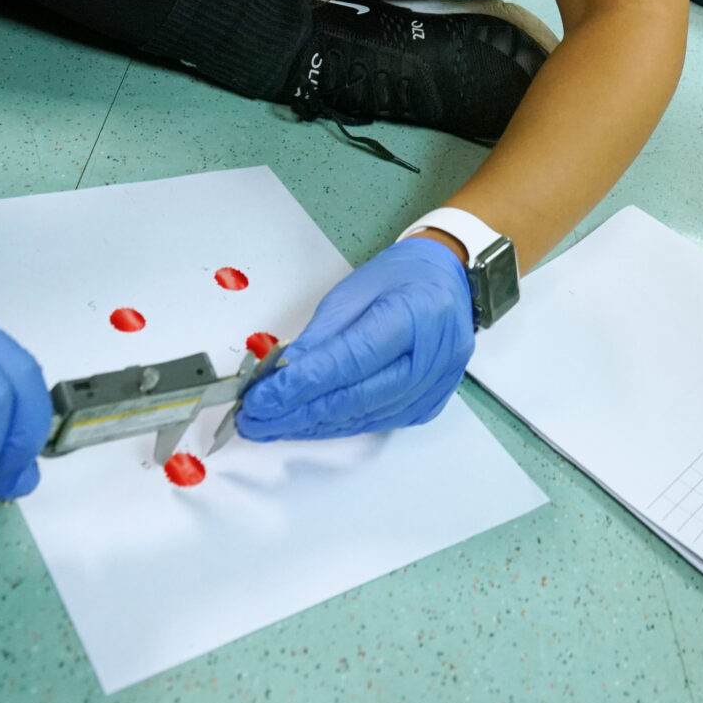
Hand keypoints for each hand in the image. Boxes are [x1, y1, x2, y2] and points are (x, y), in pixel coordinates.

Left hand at [235, 236, 472, 441]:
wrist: (449, 283)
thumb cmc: (402, 277)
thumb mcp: (353, 291)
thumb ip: (319, 336)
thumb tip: (280, 373)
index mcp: (415, 315)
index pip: (348, 361)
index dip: (299, 385)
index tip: (259, 398)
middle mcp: (432, 357)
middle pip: (354, 398)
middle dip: (296, 413)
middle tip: (253, 420)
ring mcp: (433, 387)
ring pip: (362, 418)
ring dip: (311, 425)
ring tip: (270, 425)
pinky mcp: (428, 406)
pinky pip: (375, 423)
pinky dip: (336, 425)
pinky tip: (307, 424)